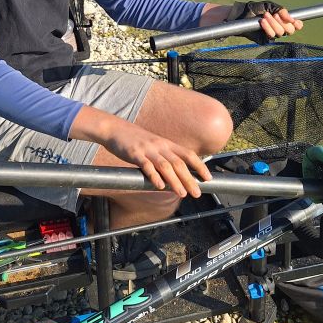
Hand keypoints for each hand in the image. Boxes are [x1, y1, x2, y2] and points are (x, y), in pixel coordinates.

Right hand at [70, 108, 211, 197]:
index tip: (208, 178)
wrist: (114, 129)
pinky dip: (154, 176)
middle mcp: (160, 146)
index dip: (200, 166)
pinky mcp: (135, 154)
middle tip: (197, 193)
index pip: (188, 154)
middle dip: (190, 179)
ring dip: (175, 181)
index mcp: (166, 143)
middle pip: (179, 163)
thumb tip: (177, 172)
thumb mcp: (154, 144)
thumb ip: (165, 155)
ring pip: (166, 166)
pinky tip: (160, 186)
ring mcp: (148, 149)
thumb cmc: (135, 139)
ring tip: (182, 194)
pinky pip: (147, 166)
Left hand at [224, 0, 302, 40]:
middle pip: (290, 30)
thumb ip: (281, 10)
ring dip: (273, 23)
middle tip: (274, 14)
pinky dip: (267, 28)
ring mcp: (272, 35)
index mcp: (283, 20)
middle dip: (283, 22)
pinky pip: (271, 36)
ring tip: (265, 16)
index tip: (294, 20)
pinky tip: (262, 22)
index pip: (296, 26)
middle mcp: (280, 29)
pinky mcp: (265, 39)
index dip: (298, 24)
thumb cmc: (256, 8)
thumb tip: (291, 18)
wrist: (242, 13)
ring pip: (280, 33)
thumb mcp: (269, 5)